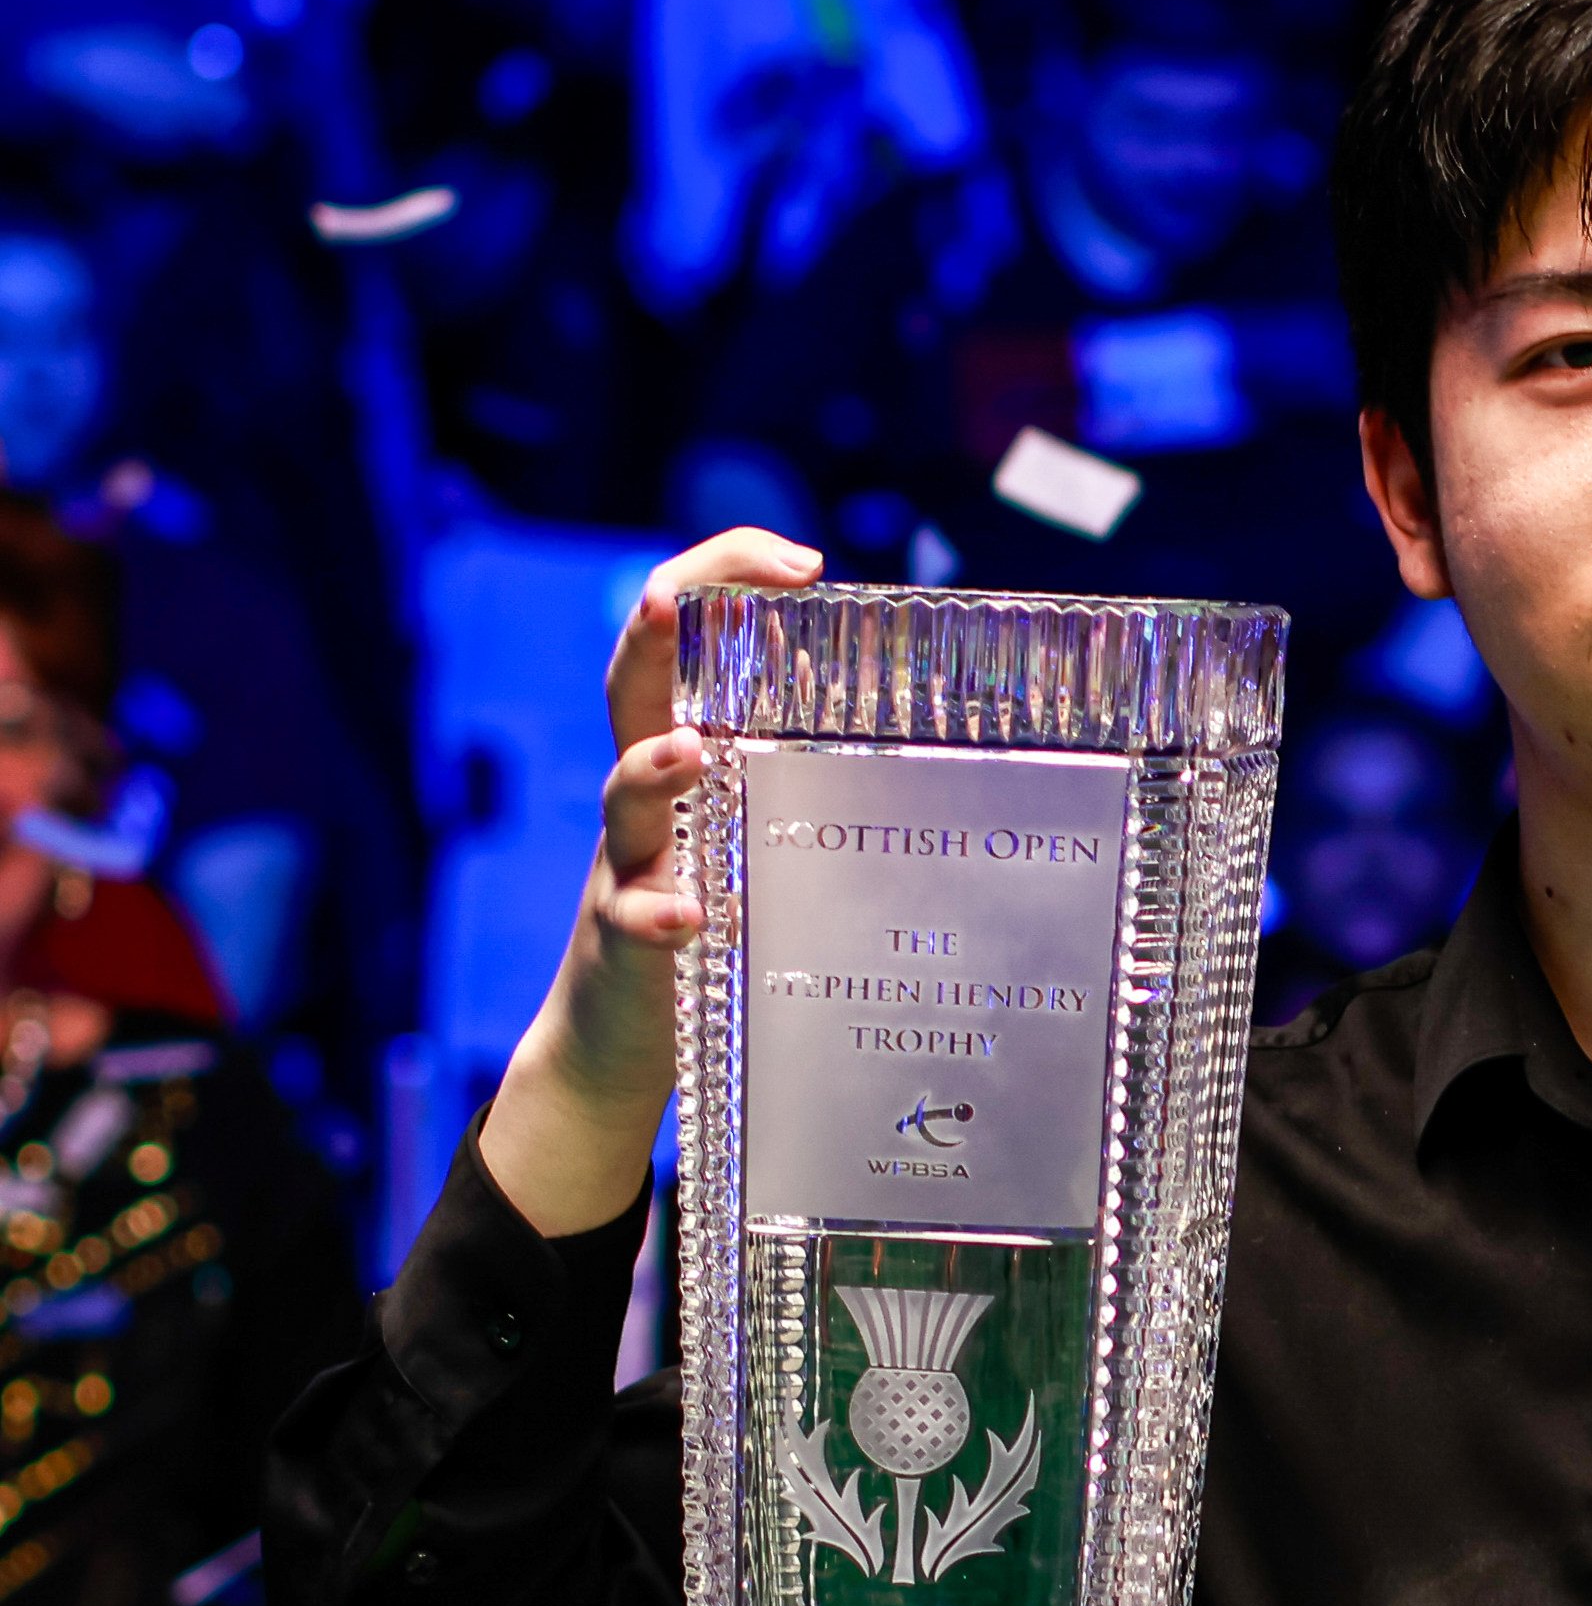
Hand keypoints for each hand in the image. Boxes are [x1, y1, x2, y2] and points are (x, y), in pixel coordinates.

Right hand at [480, 528, 819, 1237]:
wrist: (623, 1045)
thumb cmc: (721, 924)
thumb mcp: (761, 836)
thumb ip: (818, 782)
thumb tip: (954, 736)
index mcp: (692, 758)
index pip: (688, 640)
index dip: (722, 581)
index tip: (798, 561)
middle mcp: (653, 802)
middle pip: (632, 691)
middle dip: (651, 637)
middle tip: (672, 600)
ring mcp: (630, 869)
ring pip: (625, 802)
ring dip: (651, 772)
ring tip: (689, 754)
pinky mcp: (628, 947)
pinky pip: (634, 923)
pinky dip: (659, 915)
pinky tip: (690, 916)